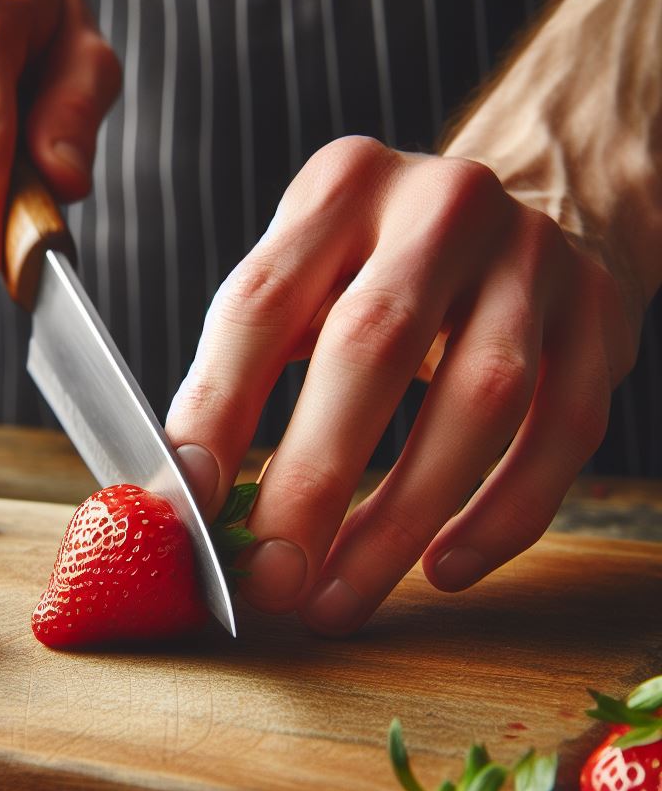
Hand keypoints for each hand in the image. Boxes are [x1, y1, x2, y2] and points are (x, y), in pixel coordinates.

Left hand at [166, 136, 640, 634]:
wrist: (538, 199)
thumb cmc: (385, 264)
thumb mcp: (309, 275)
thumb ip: (249, 364)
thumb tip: (190, 491)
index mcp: (341, 190)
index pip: (263, 302)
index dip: (219, 407)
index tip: (190, 503)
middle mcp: (440, 206)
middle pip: (372, 345)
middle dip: (313, 479)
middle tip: (268, 580)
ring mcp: (534, 255)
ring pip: (482, 397)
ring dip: (401, 519)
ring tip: (337, 601)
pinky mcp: (600, 312)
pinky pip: (564, 430)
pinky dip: (505, 514)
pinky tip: (446, 569)